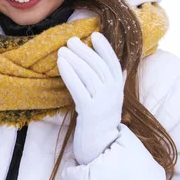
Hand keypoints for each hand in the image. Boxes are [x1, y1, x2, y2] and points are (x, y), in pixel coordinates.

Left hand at [58, 32, 125, 164]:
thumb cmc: (101, 118)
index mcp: (119, 88)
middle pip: (98, 66)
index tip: (95, 34)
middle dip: (84, 51)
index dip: (105, 48)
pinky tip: (61, 63)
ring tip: (62, 50)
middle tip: (70, 40)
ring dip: (74, 59)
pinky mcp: (89, 111)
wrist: (99, 145)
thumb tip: (117, 66)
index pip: (113, 62)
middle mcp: (113, 93)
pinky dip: (69, 73)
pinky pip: (78, 88)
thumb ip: (114, 82)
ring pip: (88, 74)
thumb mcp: (111, 98)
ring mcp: (102, 102)